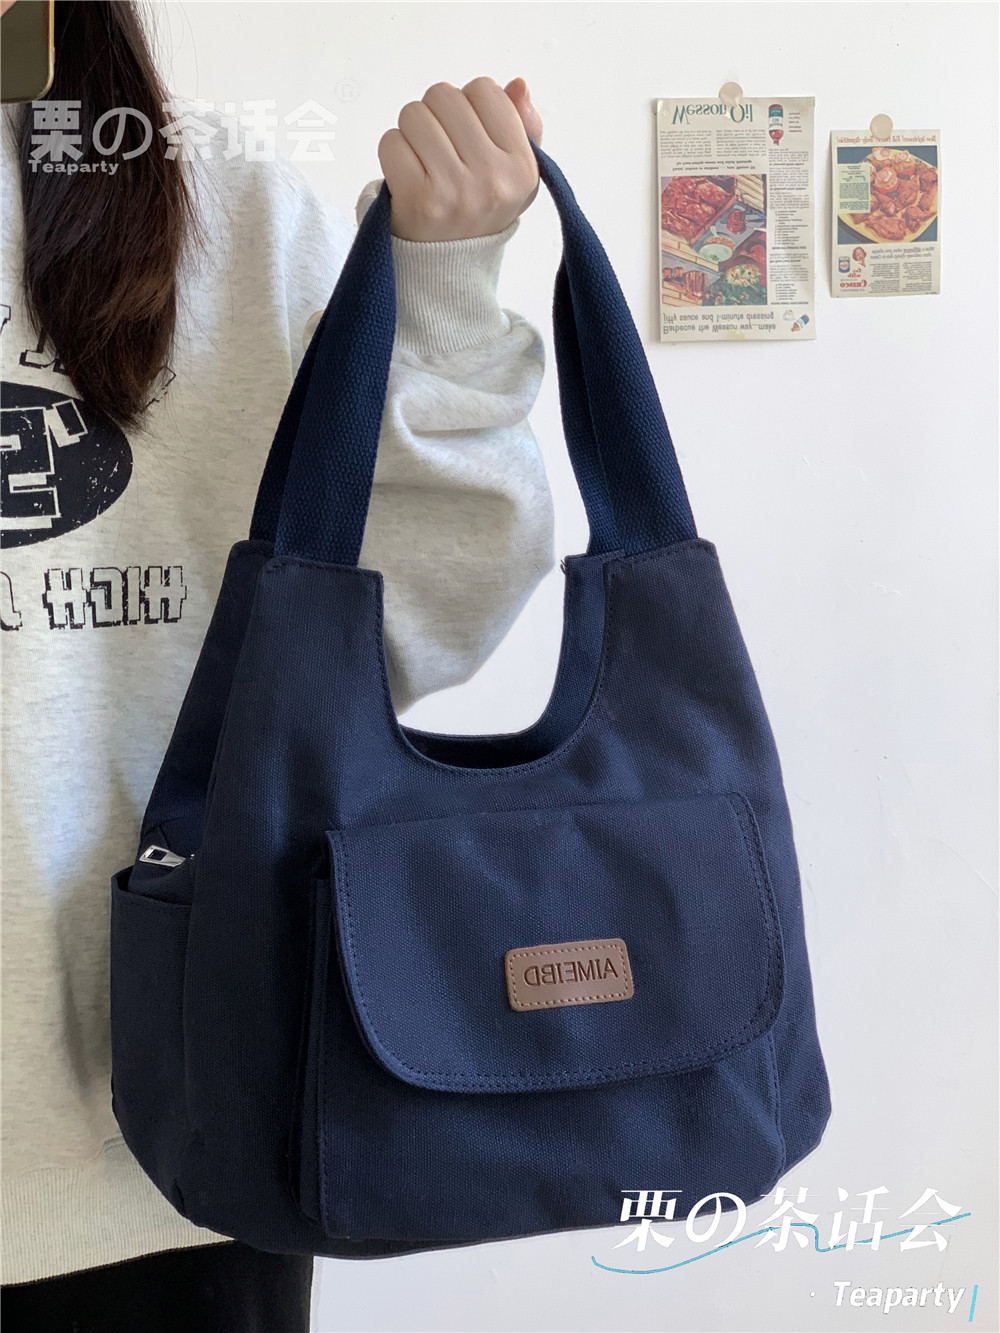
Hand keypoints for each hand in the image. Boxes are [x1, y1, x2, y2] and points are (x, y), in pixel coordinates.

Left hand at [378, 76, 542, 241]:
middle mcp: (492, 180)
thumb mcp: (515, 175)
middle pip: (445, 95)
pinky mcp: (418, 200)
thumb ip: (522, 126)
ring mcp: (455, 191)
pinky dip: (393, 154)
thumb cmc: (479, 211)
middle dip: (436, 114)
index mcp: (521, 167)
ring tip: (424, 162)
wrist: (447, 269)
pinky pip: (391, 142)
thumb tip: (516, 84)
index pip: (485, 89)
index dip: (469, 105)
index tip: (468, 136)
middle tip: (441, 150)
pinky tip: (407, 177)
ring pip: (414, 114)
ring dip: (412, 132)